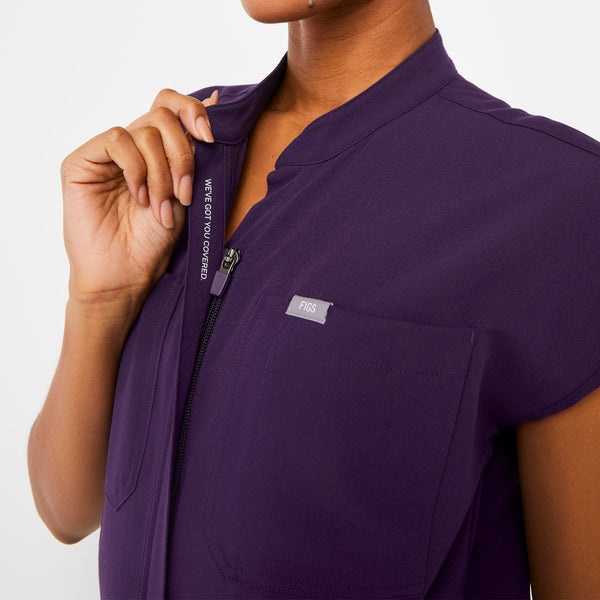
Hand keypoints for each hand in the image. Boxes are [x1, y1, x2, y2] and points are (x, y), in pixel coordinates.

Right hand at [61, 87, 218, 310]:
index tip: (211, 137)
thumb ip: (197, 150)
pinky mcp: (81, 162)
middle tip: (184, 193)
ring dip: (162, 173)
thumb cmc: (155, 241)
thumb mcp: (187, 191)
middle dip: (183, 155)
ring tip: (161, 207)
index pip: (171, 106)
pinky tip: (138, 196)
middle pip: (163, 114)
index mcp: (156, 152)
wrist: (127, 275)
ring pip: (145, 130)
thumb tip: (216, 100)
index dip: (193, 112)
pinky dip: (136, 169)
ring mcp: (105, 154)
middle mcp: (131, 148)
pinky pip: (118, 140)